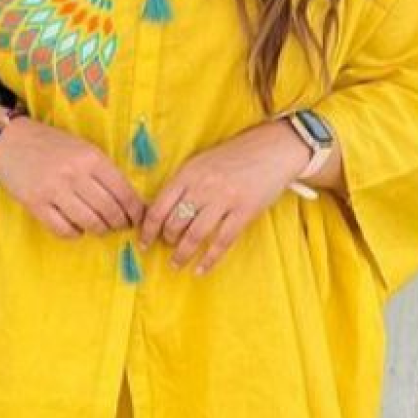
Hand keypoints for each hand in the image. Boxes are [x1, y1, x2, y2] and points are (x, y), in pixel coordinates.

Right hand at [0, 116, 144, 237]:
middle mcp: (74, 174)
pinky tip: (77, 227)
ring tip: (100, 228)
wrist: (9, 141)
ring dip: (99, 230)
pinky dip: (75, 234)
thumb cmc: (50, 144)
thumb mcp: (82, 148)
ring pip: (89, 223)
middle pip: (109, 210)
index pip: (123, 192)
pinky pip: (64, 230)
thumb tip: (128, 200)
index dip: (134, 210)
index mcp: (91, 157)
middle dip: (119, 223)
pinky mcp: (36, 205)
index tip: (137, 218)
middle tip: (120, 226)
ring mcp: (54, 191)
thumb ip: (102, 171)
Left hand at [140, 120, 323, 274]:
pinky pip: (221, 242)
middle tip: (166, 248)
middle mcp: (203, 186)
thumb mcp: (202, 162)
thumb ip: (184, 183)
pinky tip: (201, 269)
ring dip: (182, 254)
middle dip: (166, 241)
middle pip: (174, 223)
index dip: (148, 230)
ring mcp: (224, 199)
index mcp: (188, 173)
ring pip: (194, 235)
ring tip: (177, 263)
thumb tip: (162, 212)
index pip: (158, 207)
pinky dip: (209, 259)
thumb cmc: (236, 156)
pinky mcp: (244, 212)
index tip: (143, 242)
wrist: (273, 148)